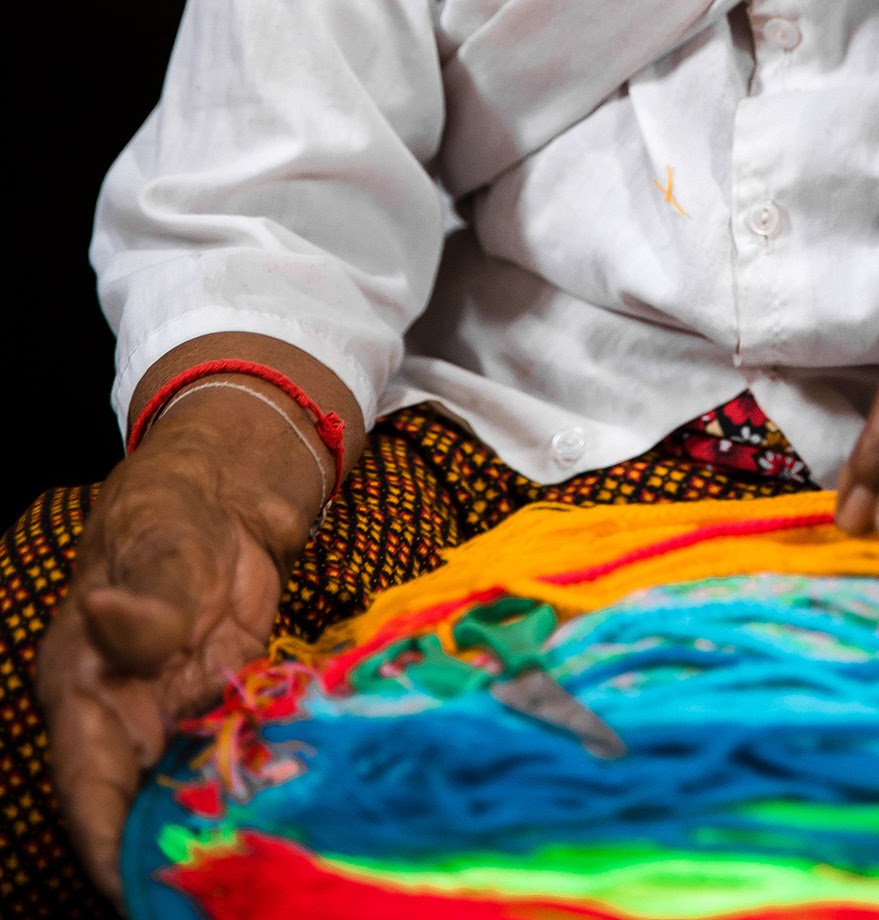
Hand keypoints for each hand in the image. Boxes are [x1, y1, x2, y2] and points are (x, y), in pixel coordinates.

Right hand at [35, 397, 322, 907]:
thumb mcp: (162, 548)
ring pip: (186, 798)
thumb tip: (114, 620)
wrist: (225, 496)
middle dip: (166, 858)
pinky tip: (295, 819)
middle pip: (134, 812)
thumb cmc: (172, 516)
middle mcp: (124, 722)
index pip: (85, 788)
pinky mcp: (224, 711)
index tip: (133, 894)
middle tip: (211, 896)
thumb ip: (148, 601)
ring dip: (216, 834)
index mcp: (85, 691)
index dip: (103, 846)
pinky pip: (235, 766)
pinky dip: (256, 794)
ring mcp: (174, 721)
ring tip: (258, 873)